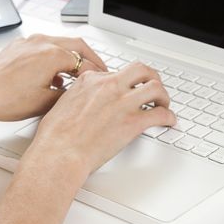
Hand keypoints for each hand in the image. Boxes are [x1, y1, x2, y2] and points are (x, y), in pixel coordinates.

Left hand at [0, 34, 107, 122]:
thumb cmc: (3, 98)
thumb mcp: (45, 102)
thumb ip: (66, 94)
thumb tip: (74, 93)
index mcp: (53, 54)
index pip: (85, 61)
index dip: (97, 72)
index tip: (102, 79)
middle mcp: (41, 43)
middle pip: (76, 45)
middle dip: (89, 58)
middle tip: (98, 69)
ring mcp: (28, 42)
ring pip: (59, 44)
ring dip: (71, 57)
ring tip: (75, 75)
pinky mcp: (17, 47)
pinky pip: (43, 47)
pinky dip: (53, 57)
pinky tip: (51, 74)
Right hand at [27, 62, 176, 172]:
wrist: (58, 153)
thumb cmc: (54, 136)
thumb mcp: (61, 104)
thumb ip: (77, 98)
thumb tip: (81, 102)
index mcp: (90, 80)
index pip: (115, 73)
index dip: (125, 82)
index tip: (128, 89)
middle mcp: (108, 87)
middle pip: (140, 70)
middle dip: (152, 77)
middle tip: (154, 87)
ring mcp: (122, 103)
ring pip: (156, 87)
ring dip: (164, 96)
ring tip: (164, 104)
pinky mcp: (132, 122)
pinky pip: (160, 114)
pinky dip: (169, 117)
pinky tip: (169, 121)